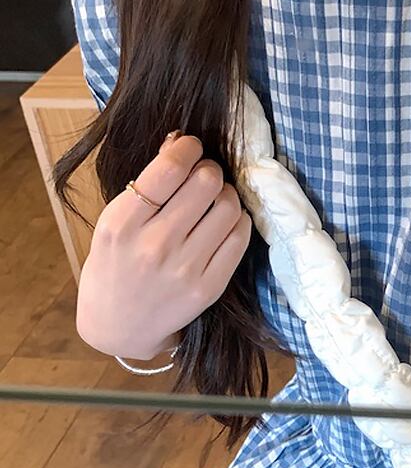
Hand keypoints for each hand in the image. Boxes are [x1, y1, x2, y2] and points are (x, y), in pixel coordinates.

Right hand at [77, 134, 252, 360]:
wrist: (120, 326)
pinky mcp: (209, 286)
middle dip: (209, 169)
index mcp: (123, 224)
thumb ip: (146, 185)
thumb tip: (179, 141)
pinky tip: (223, 222)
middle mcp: (155, 245)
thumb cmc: (115, 265)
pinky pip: (239, 237)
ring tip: (214, 199)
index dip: (188, 148)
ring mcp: (185, 268)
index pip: (169, 169)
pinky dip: (236, 220)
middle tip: (204, 175)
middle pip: (206, 183)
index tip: (190, 147)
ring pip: (228, 206)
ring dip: (225, 193)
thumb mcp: (114, 222)